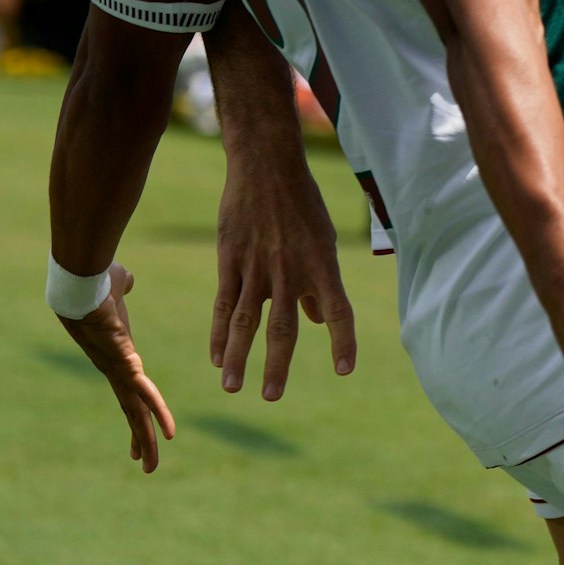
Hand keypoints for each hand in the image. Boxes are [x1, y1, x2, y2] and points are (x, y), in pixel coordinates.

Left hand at [58, 263, 175, 472]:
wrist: (80, 287)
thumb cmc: (96, 284)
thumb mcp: (117, 288)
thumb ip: (123, 288)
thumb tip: (125, 281)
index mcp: (121, 358)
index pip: (131, 394)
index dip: (137, 416)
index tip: (138, 439)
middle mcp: (119, 371)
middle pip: (132, 413)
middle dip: (140, 440)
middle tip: (144, 468)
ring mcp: (120, 370)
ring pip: (137, 412)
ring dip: (146, 440)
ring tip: (148, 467)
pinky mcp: (125, 364)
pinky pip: (146, 393)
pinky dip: (157, 413)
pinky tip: (168, 431)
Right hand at [212, 154, 356, 399]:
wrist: (268, 167)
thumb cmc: (302, 203)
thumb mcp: (323, 238)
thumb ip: (320, 281)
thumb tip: (315, 319)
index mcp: (323, 264)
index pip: (339, 311)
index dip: (343, 341)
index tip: (345, 370)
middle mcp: (292, 270)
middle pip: (285, 327)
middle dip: (278, 365)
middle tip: (272, 398)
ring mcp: (259, 267)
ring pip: (247, 322)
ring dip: (240, 358)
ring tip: (234, 388)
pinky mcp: (231, 261)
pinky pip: (224, 305)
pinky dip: (220, 333)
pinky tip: (217, 357)